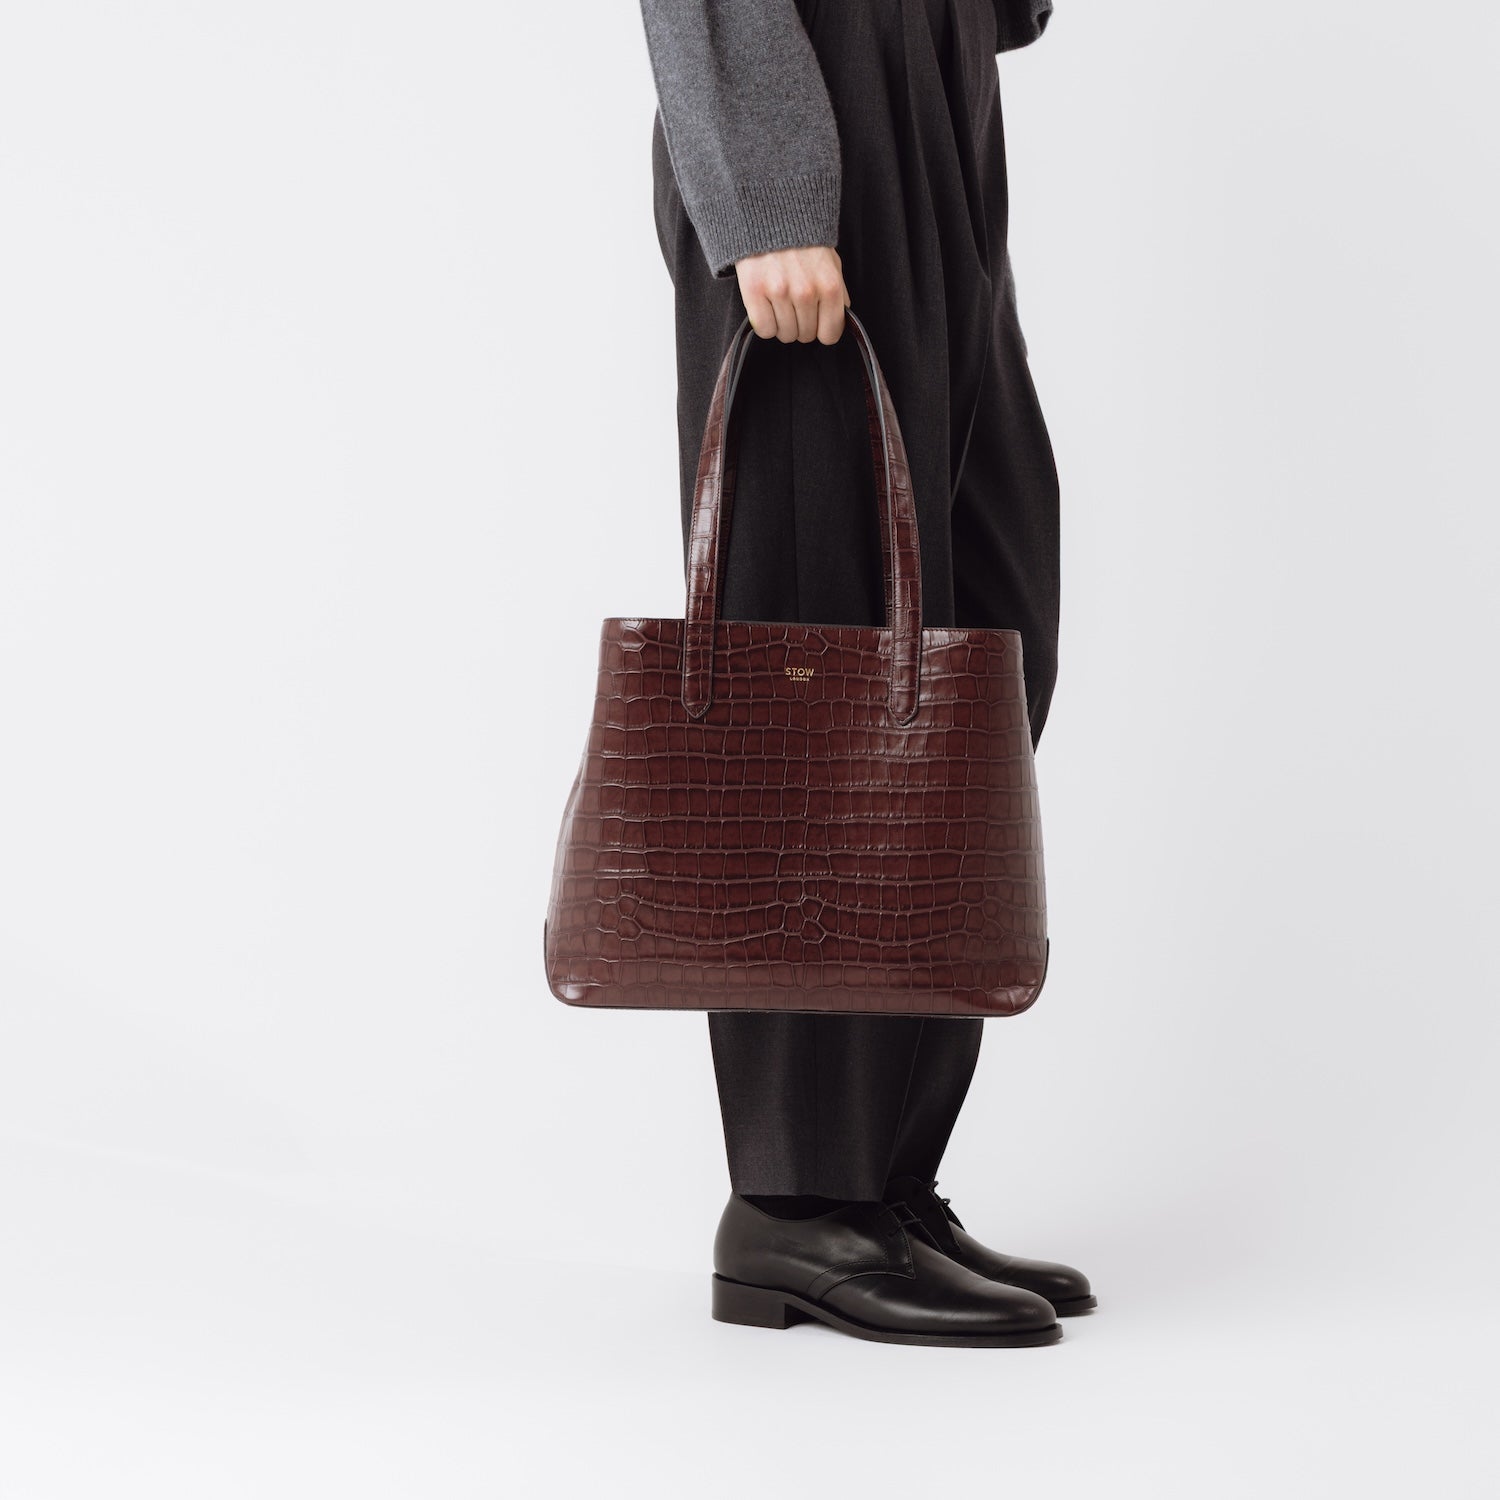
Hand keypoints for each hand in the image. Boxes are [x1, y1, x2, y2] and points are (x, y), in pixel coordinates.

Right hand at [734, 245, 850, 344]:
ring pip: (784, 334)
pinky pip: (764, 329)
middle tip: (794, 305)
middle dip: (801, 325)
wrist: (772, 213)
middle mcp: (806, 292)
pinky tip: (767, 307)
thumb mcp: (831, 263)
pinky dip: (765, 324)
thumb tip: (838, 319)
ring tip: (780, 303)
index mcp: (829, 287)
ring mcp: (779, 293)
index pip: (829, 334)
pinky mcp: (755, 291)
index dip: (822, 330)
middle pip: (804, 336)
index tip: (815, 322)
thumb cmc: (803, 240)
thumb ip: (838, 293)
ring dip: (782, 324)